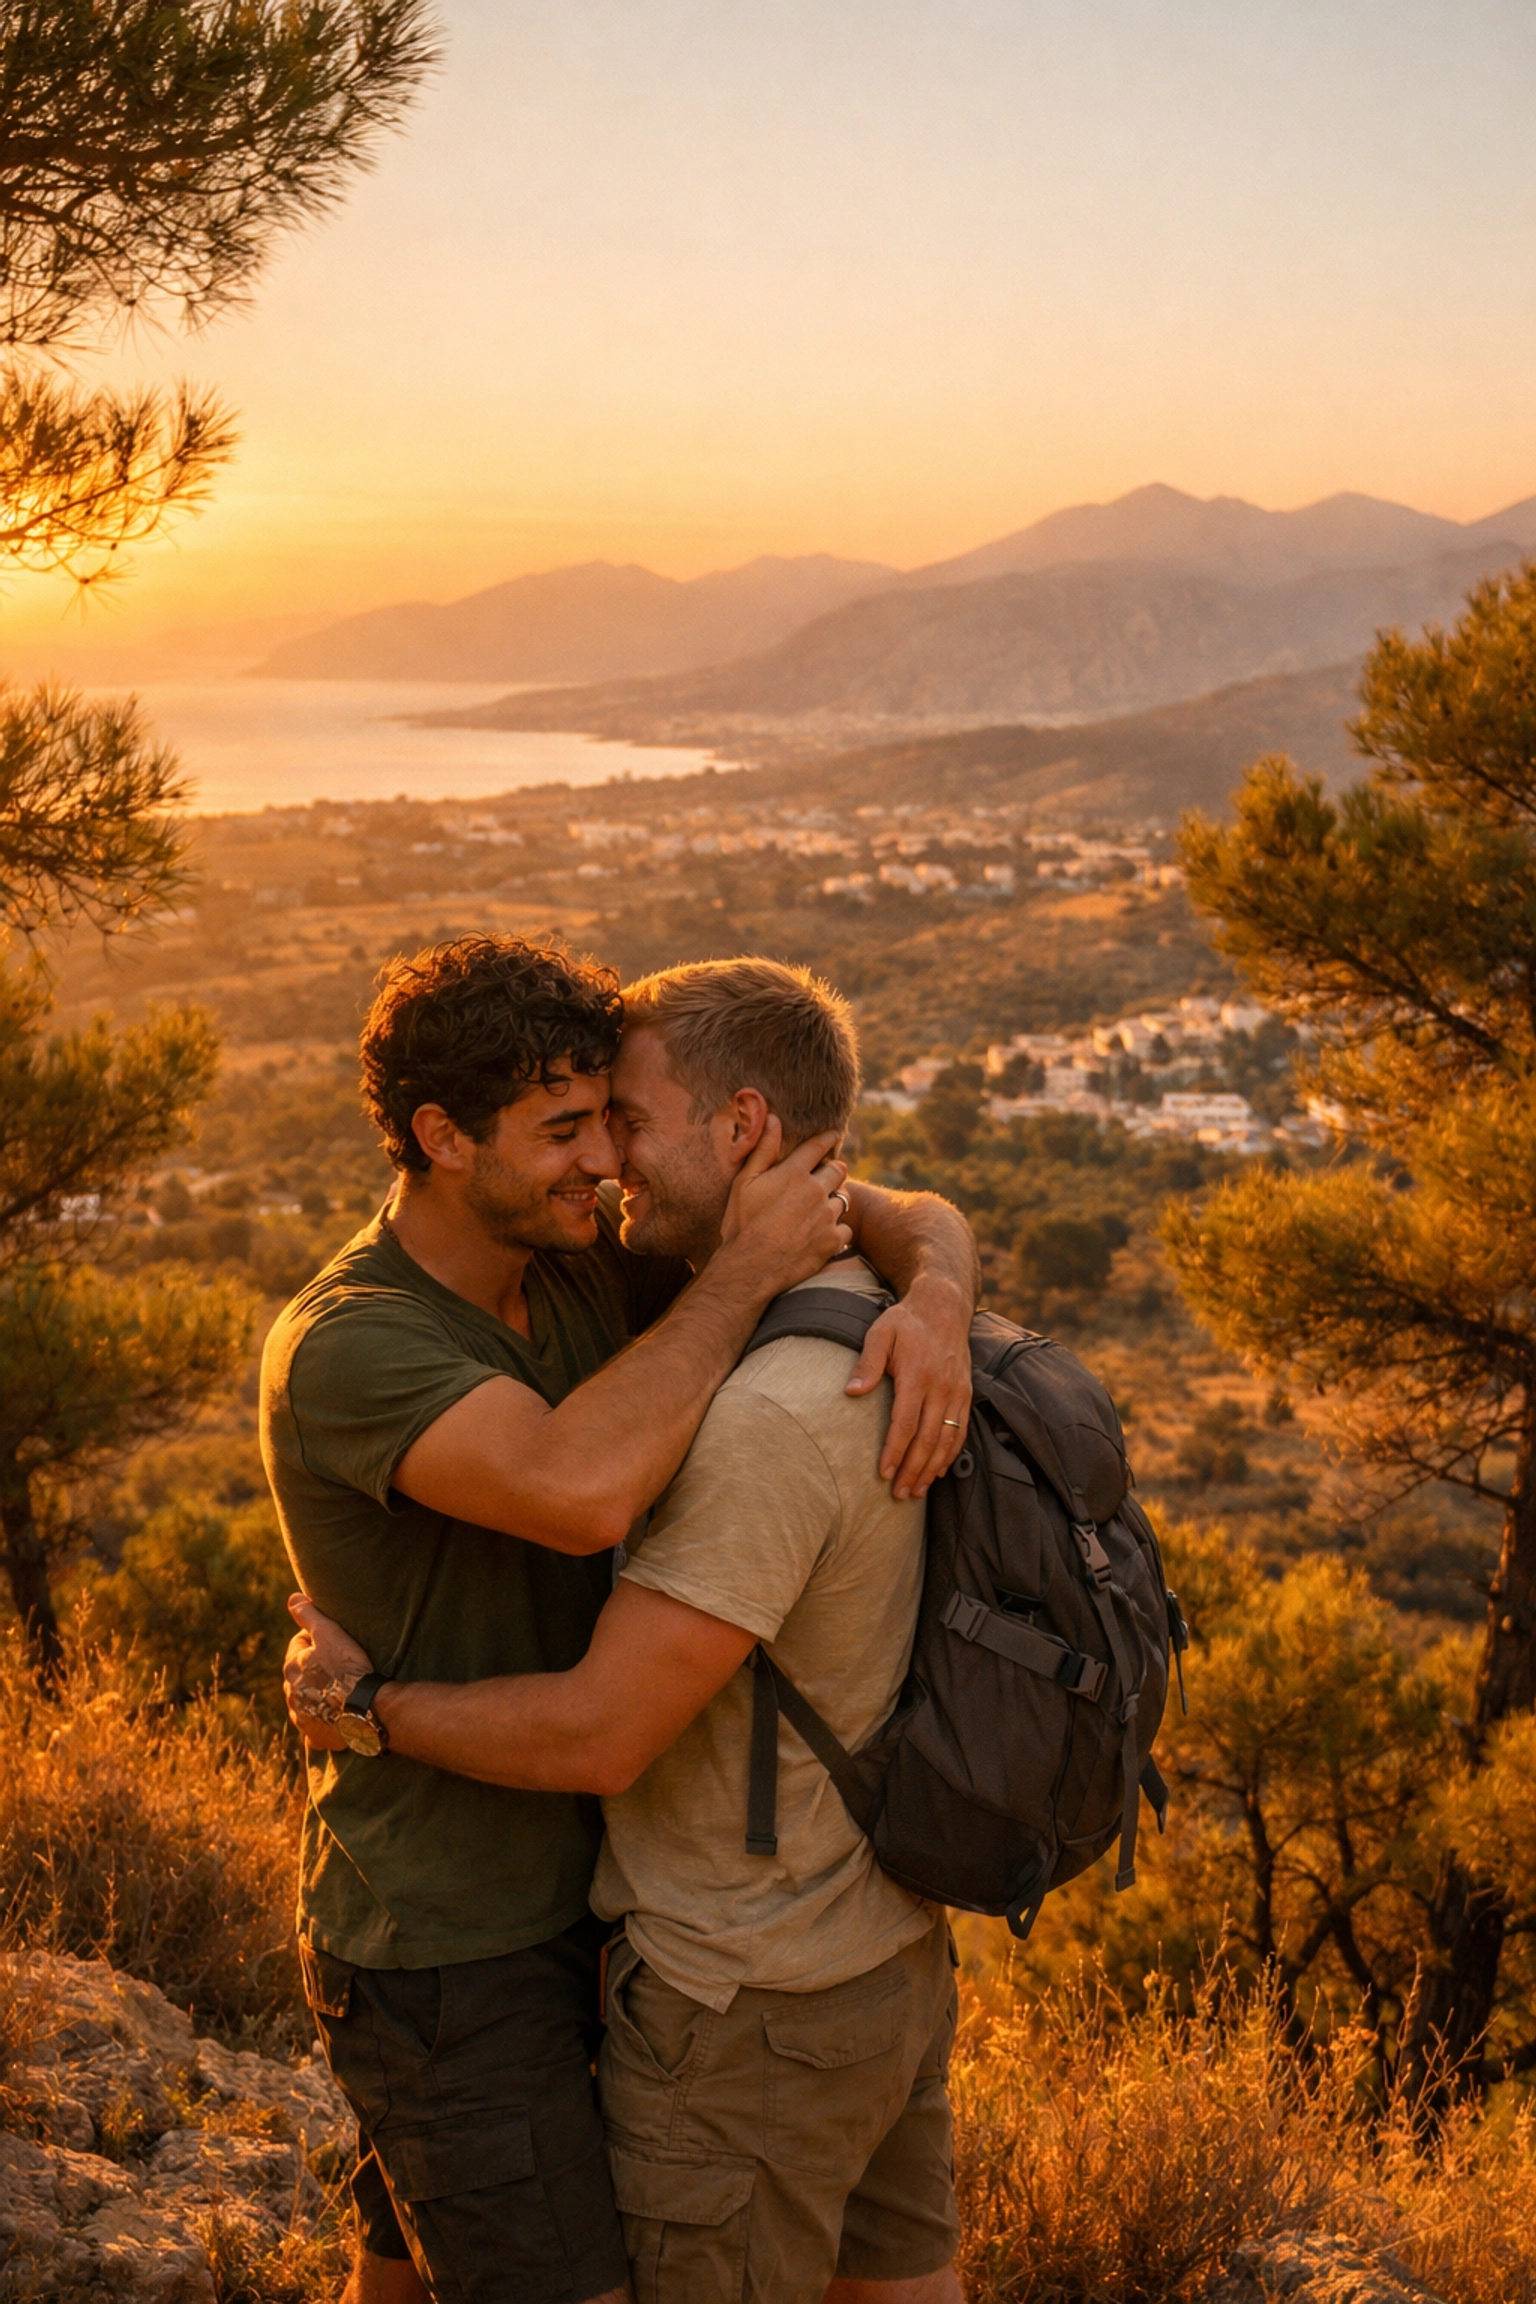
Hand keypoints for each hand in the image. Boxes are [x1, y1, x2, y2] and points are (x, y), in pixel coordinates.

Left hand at [284, 1594, 374, 1749]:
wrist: (365, 1708)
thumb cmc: (348, 1667)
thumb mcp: (329, 1633)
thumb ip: (308, 1615)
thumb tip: (292, 1598)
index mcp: (291, 1667)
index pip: (298, 1645)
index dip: (316, 1640)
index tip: (335, 1642)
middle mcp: (290, 1693)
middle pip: (300, 1674)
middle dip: (313, 1669)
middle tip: (340, 1665)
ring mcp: (301, 1717)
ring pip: (305, 1700)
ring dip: (316, 1695)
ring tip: (339, 1690)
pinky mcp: (315, 1735)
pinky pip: (314, 1727)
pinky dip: (321, 1722)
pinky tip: (334, 1718)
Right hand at [718, 1118, 850, 1287]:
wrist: (749, 1267)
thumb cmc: (742, 1224)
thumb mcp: (744, 1183)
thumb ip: (763, 1150)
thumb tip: (774, 1119)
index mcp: (794, 1173)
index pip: (819, 1147)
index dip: (827, 1139)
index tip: (833, 1136)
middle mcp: (815, 1190)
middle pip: (839, 1170)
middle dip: (834, 1171)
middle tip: (826, 1178)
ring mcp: (827, 1216)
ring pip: (843, 1200)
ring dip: (834, 1202)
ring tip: (820, 1211)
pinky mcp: (833, 1240)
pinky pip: (846, 1228)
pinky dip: (837, 1230)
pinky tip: (822, 1235)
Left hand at [846, 1275, 972, 1499]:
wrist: (944, 1307)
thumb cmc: (905, 1322)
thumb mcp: (880, 1332)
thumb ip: (867, 1363)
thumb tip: (851, 1392)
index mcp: (918, 1375)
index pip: (906, 1422)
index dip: (896, 1450)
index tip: (884, 1473)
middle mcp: (942, 1387)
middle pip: (928, 1438)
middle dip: (913, 1469)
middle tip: (898, 1494)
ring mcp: (957, 1393)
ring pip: (947, 1440)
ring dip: (932, 1469)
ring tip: (916, 1490)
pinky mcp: (966, 1395)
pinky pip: (960, 1431)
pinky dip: (950, 1455)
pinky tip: (937, 1471)